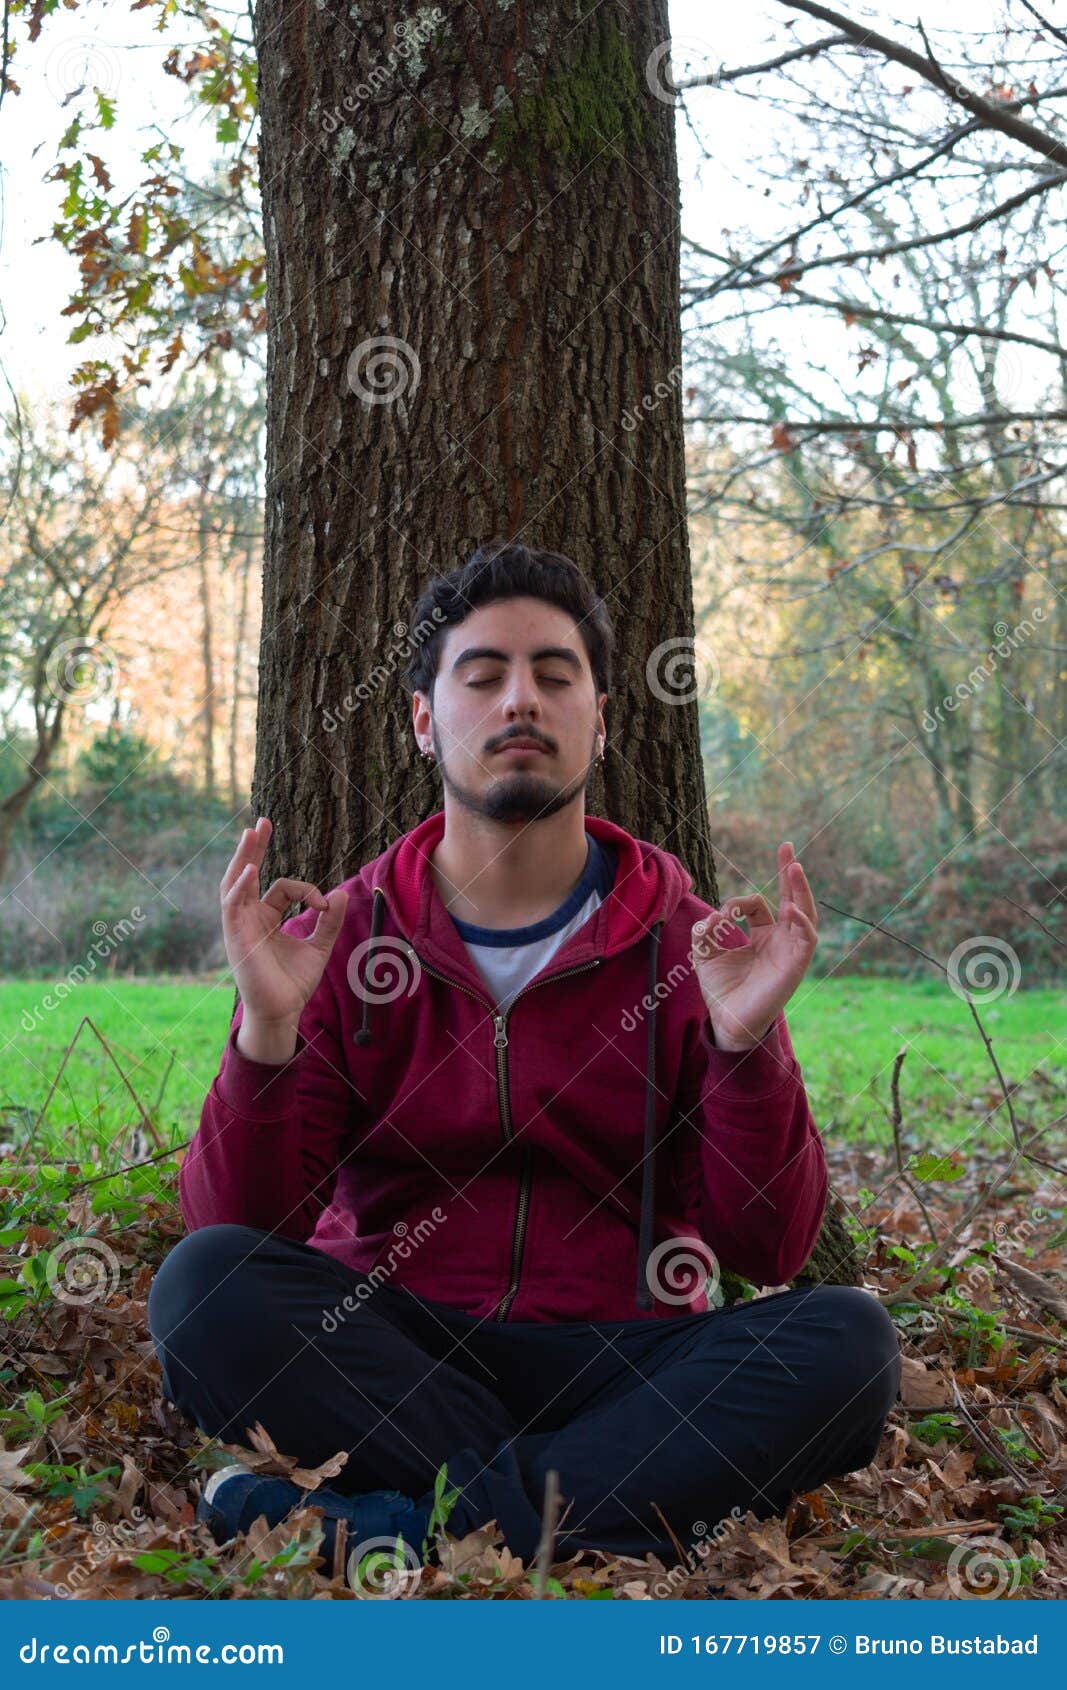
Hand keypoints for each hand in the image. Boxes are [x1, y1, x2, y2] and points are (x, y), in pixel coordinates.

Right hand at [220, 817, 348, 1030]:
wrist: (282, 1012)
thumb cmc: (294, 983)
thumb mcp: (319, 947)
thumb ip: (328, 921)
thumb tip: (339, 894)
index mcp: (267, 917)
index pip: (283, 887)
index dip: (307, 889)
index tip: (324, 904)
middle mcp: (250, 917)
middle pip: (249, 874)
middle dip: (254, 848)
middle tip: (262, 821)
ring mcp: (240, 925)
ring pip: (235, 883)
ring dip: (243, 857)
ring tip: (251, 832)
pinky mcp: (235, 937)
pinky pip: (232, 906)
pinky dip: (240, 887)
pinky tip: (250, 870)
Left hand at [690, 842, 816, 1050]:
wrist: (728, 1020)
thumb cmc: (721, 989)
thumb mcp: (706, 952)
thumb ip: (706, 930)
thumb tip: (715, 915)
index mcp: (762, 936)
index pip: (760, 905)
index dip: (741, 902)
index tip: (722, 914)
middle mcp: (780, 940)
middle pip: (791, 899)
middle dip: (788, 873)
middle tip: (786, 846)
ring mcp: (791, 951)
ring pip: (806, 913)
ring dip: (800, 890)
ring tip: (793, 866)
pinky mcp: (796, 965)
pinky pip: (807, 938)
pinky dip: (802, 921)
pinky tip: (792, 908)